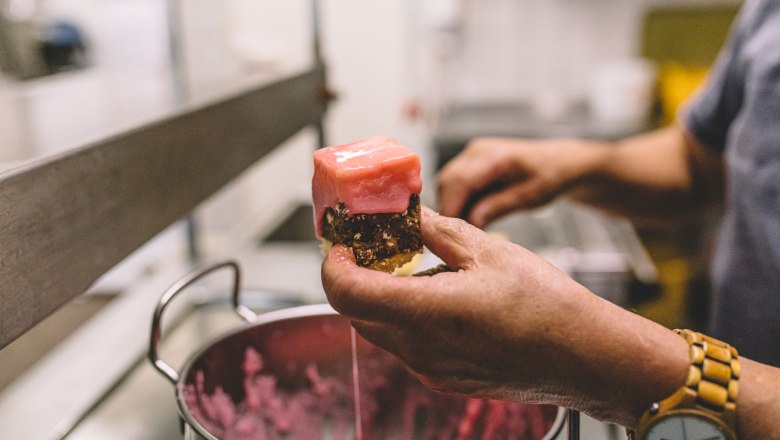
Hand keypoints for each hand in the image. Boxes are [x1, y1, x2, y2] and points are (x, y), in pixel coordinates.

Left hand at [321, 207, 596, 403]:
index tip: (342, 241)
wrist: (585, 357)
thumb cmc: (548, 306)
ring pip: (379, 328)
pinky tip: (435, 293)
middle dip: (355, 274)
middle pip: (356, 311)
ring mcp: (430, 369)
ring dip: (380, 295)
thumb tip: (403, 212)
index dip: (333, 263)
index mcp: (427, 314)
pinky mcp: (443, 378)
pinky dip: (403, 315)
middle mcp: (420, 350)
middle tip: (374, 244)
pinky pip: (404, 344)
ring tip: (410, 265)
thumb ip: (435, 230)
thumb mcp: (487, 251)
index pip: (345, 292)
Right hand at [437, 137, 600, 227]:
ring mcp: (472, 154)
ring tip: (471, 224)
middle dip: (450, 209)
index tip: (451, 231)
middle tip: (462, 234)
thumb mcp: (528, 197)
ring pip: (446, 183)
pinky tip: (473, 213)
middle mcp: (478, 150)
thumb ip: (497, 206)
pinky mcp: (470, 161)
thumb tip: (471, 221)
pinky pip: (454, 182)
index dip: (451, 207)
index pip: (460, 181)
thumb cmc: (550, 175)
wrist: (558, 161)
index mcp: (495, 156)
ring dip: (453, 205)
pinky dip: (458, 200)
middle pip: (447, 181)